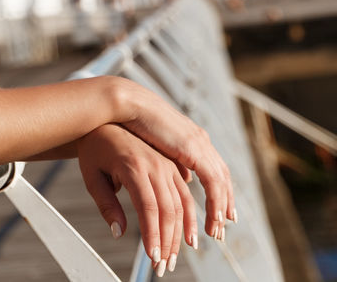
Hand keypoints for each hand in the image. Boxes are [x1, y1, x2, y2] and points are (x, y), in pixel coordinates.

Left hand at [77, 124, 198, 275]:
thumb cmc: (95, 149)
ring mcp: (167, 165)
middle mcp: (156, 165)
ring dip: (181, 233)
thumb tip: (118, 232)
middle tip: (163, 265)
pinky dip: (190, 217)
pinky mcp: (173, 167)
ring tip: (174, 256)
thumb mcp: (92, 176)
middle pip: (169, 210)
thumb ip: (106, 205)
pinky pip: (186, 194)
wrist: (106, 121)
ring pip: (182, 204)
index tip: (152, 257)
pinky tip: (188, 235)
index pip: (148, 207)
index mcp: (134, 165)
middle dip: (168, 241)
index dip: (152, 235)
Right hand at [111, 79, 235, 239]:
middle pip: (220, 182)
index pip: (212, 174)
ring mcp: (198, 145)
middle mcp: (199, 143)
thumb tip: (184, 178)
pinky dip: (216, 202)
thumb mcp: (149, 149)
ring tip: (215, 233)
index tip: (216, 219)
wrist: (120, 107)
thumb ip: (168, 163)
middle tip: (218, 233)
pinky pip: (213, 181)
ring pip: (219, 185)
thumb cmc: (124, 127)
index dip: (216, 197)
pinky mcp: (193, 149)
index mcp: (190, 141)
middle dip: (221, 209)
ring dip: (219, 211)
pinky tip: (214, 218)